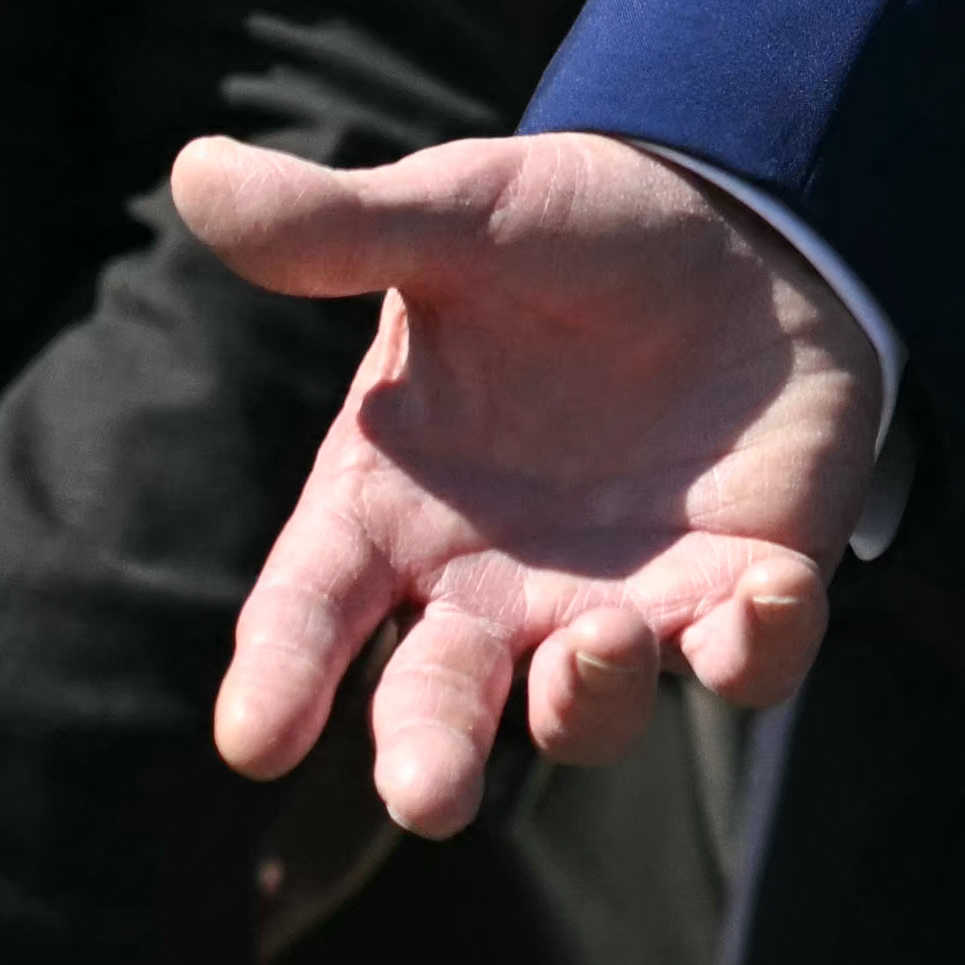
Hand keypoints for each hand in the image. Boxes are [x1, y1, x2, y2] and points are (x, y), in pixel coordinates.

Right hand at [183, 128, 883, 833]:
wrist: (742, 222)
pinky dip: (756, 649)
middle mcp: (492, 583)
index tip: (253, 737)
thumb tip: (196, 170)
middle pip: (439, 704)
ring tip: (596, 643)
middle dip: (427, 754)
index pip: (309, 610)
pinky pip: (749, 661)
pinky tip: (767, 598)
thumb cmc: (572, 232)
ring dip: (590, 700)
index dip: (278, 676)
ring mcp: (619, 601)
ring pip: (590, 709)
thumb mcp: (459, 214)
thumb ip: (340, 224)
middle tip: (426, 795)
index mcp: (393, 507)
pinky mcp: (739, 587)